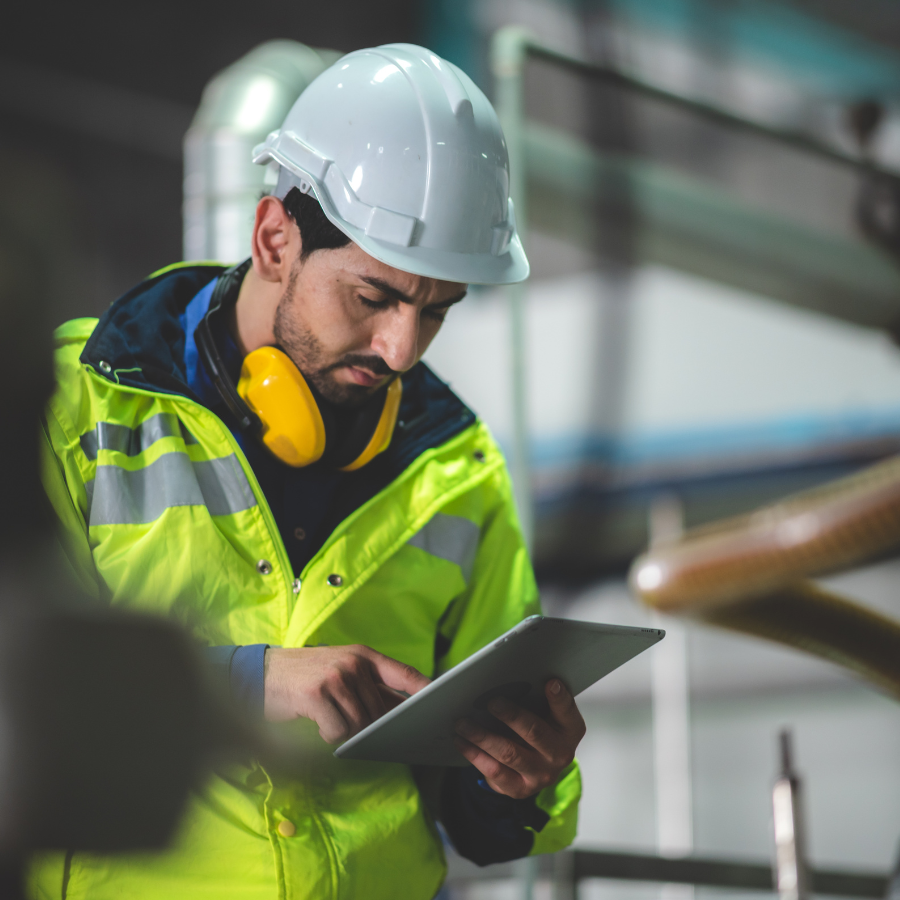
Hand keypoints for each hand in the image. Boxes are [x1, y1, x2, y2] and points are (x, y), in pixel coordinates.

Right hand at [264, 645, 429, 742]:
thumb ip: (371, 688)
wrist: (263, 672)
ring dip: (344, 731)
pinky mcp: (316, 694)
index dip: (424, 689)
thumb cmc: (308, 676)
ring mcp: (335, 677)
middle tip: (345, 721)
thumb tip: (403, 710)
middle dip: (368, 725)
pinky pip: (337, 731)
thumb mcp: (342, 671)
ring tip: (327, 717)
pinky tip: (315, 720)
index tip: (442, 701)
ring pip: (359, 724)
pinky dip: (327, 735)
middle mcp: (353, 663)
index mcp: (364, 656)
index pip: (404, 673)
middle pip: (380, 711)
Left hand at [453, 679, 585, 798]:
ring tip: (462, 722)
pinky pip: (494, 771)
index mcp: (570, 730)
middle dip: (511, 715)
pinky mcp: (519, 789)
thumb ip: (536, 697)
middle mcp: (560, 754)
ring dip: (482, 736)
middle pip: (534, 732)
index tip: (550, 682)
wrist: (533, 767)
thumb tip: (508, 677)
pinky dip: (474, 754)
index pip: (567, 711)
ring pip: (508, 753)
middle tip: (491, 702)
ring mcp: (541, 775)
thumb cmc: (535, 728)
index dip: (560, 698)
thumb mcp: (544, 713)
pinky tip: (461, 741)